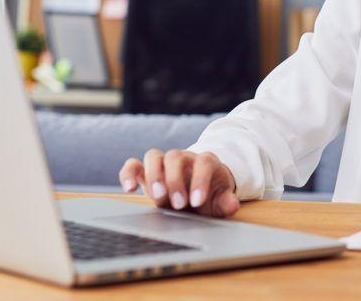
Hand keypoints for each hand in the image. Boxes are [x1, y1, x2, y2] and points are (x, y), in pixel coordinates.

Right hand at [119, 149, 239, 217]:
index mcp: (205, 162)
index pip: (203, 162)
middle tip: (178, 205)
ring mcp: (163, 163)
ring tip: (157, 198)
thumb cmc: (209, 196)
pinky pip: (133, 165)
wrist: (196, 192)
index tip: (197, 202)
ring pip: (154, 156)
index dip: (200, 180)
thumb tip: (232, 204)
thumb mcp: (219, 200)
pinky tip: (130, 188)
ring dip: (154, 176)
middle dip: (175, 180)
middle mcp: (183, 158)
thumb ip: (225, 202)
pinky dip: (128, 174)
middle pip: (176, 157)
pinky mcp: (146, 171)